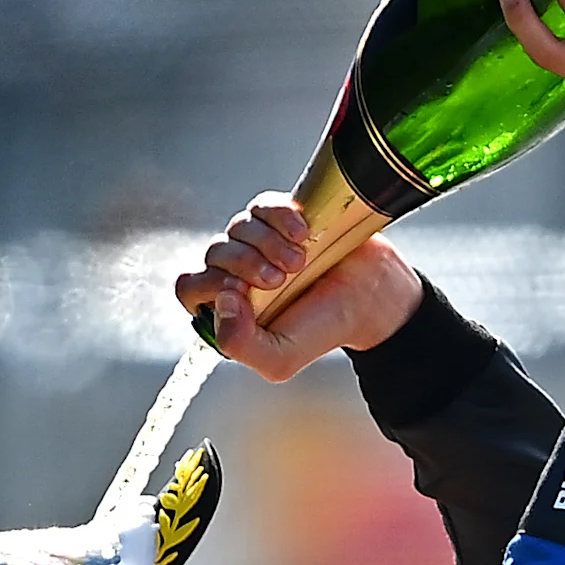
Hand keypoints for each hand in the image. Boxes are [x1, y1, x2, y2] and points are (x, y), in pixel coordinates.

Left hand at [174, 196, 423, 383]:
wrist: (374, 298)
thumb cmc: (326, 328)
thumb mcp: (280, 358)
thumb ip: (238, 344)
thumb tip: (219, 300)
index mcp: (228, 307)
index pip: (190, 287)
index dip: (210, 285)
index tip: (244, 294)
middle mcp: (238, 272)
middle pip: (214, 253)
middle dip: (246, 265)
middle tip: (282, 280)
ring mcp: (259, 242)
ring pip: (238, 227)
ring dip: (267, 243)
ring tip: (300, 261)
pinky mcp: (282, 218)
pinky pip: (263, 206)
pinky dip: (280, 217)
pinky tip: (304, 233)